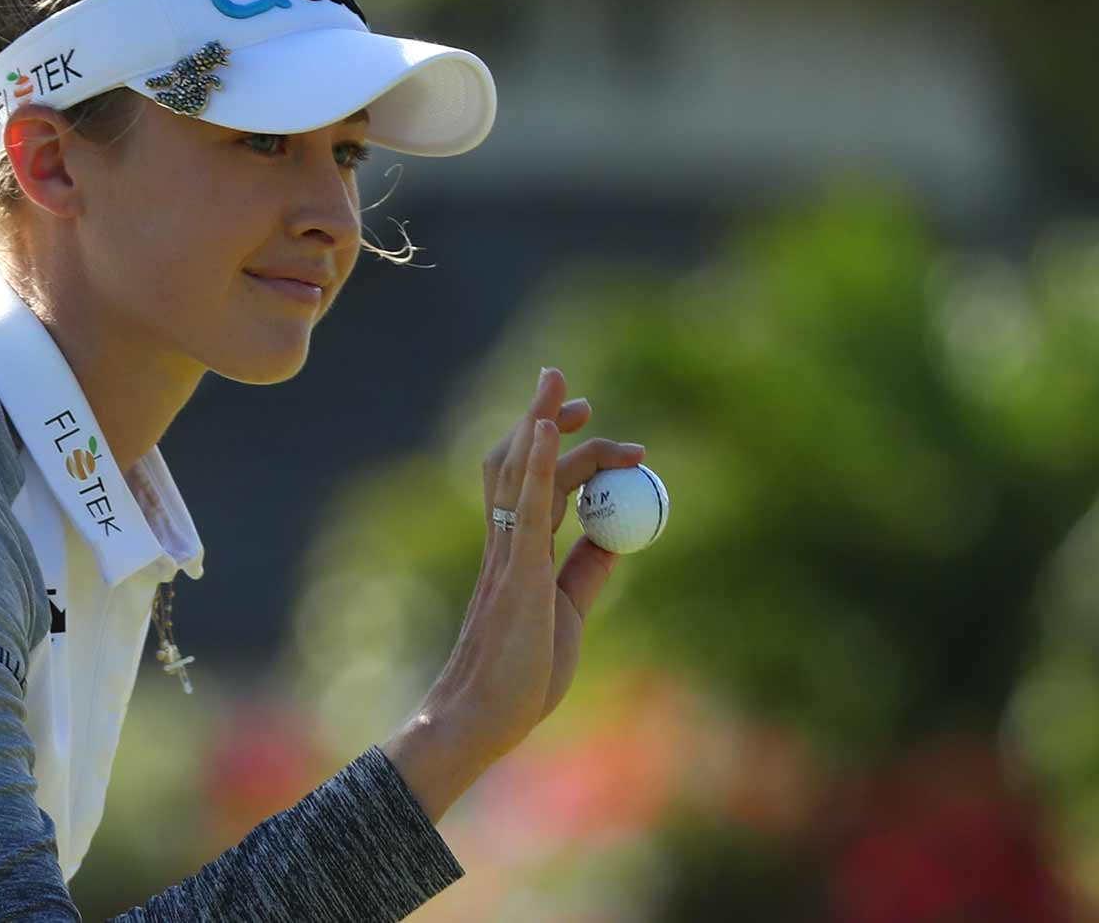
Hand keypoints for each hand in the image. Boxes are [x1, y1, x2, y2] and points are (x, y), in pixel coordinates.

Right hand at [383, 367, 645, 817]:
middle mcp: (508, 543)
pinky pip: (526, 505)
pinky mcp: (517, 569)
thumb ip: (585, 573)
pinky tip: (545, 428)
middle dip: (546, 420)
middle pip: (523, 464)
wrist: (484, 716)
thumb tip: (614, 538)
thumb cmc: (520, 678)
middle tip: (574, 394)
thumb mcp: (566, 614)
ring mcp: (509, 553)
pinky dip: (536, 462)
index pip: (538, 484)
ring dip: (540, 423)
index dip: (559, 448)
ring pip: (521, 472)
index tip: (581, 421)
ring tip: (554, 383)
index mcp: (520, 555)